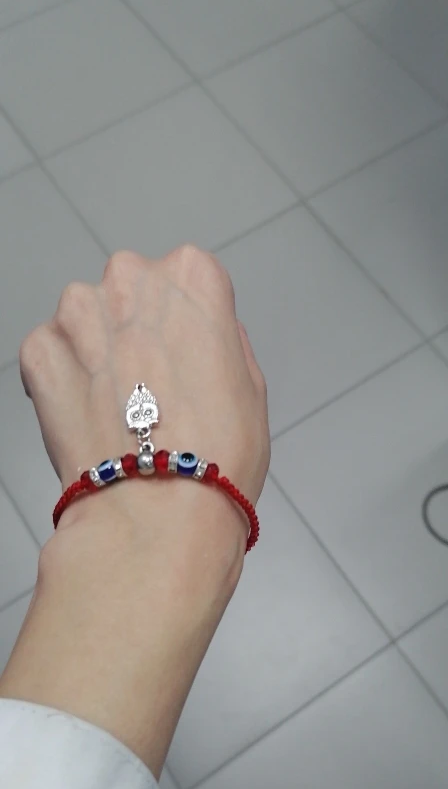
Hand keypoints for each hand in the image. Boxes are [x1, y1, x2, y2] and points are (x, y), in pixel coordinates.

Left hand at [21, 246, 269, 562]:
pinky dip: (63, 379)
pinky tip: (88, 417)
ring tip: (118, 408)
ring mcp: (78, 313)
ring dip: (97, 351)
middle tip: (151, 388)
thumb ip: (223, 338)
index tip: (187, 359)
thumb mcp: (251, 385)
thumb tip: (202, 333)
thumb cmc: (219, 455)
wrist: (158, 513)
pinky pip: (50, 353)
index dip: (188, 325)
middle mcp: (130, 277)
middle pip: (132, 292)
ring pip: (86, 320)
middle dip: (137, 330)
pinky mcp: (40, 351)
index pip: (187, 278)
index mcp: (192, 275)